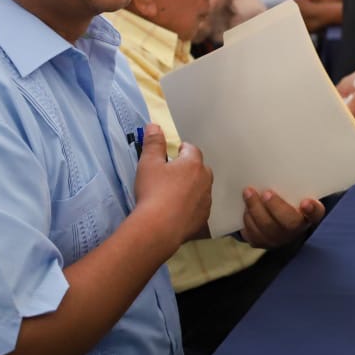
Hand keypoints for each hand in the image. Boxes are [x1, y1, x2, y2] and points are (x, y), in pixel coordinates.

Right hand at [132, 123, 213, 249]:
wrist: (158, 227)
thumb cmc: (153, 192)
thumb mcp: (148, 164)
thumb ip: (153, 143)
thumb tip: (154, 126)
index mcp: (193, 163)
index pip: (191, 149)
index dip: (179, 151)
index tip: (169, 157)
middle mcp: (205, 179)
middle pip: (199, 168)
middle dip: (187, 169)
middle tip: (169, 177)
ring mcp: (207, 199)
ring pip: (201, 187)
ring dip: (191, 187)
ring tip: (172, 195)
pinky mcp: (204, 216)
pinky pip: (200, 205)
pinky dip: (191, 205)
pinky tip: (177, 211)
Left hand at [241, 190, 325, 248]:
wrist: (275, 221)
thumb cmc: (286, 200)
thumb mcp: (293, 192)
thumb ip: (291, 185)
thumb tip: (278, 165)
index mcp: (309, 215)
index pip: (316, 213)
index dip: (311, 209)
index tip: (305, 202)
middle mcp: (296, 230)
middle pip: (289, 222)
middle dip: (276, 207)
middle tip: (267, 193)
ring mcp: (278, 238)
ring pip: (266, 227)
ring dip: (255, 208)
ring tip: (248, 192)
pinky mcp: (261, 242)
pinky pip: (252, 233)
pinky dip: (247, 219)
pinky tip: (246, 207)